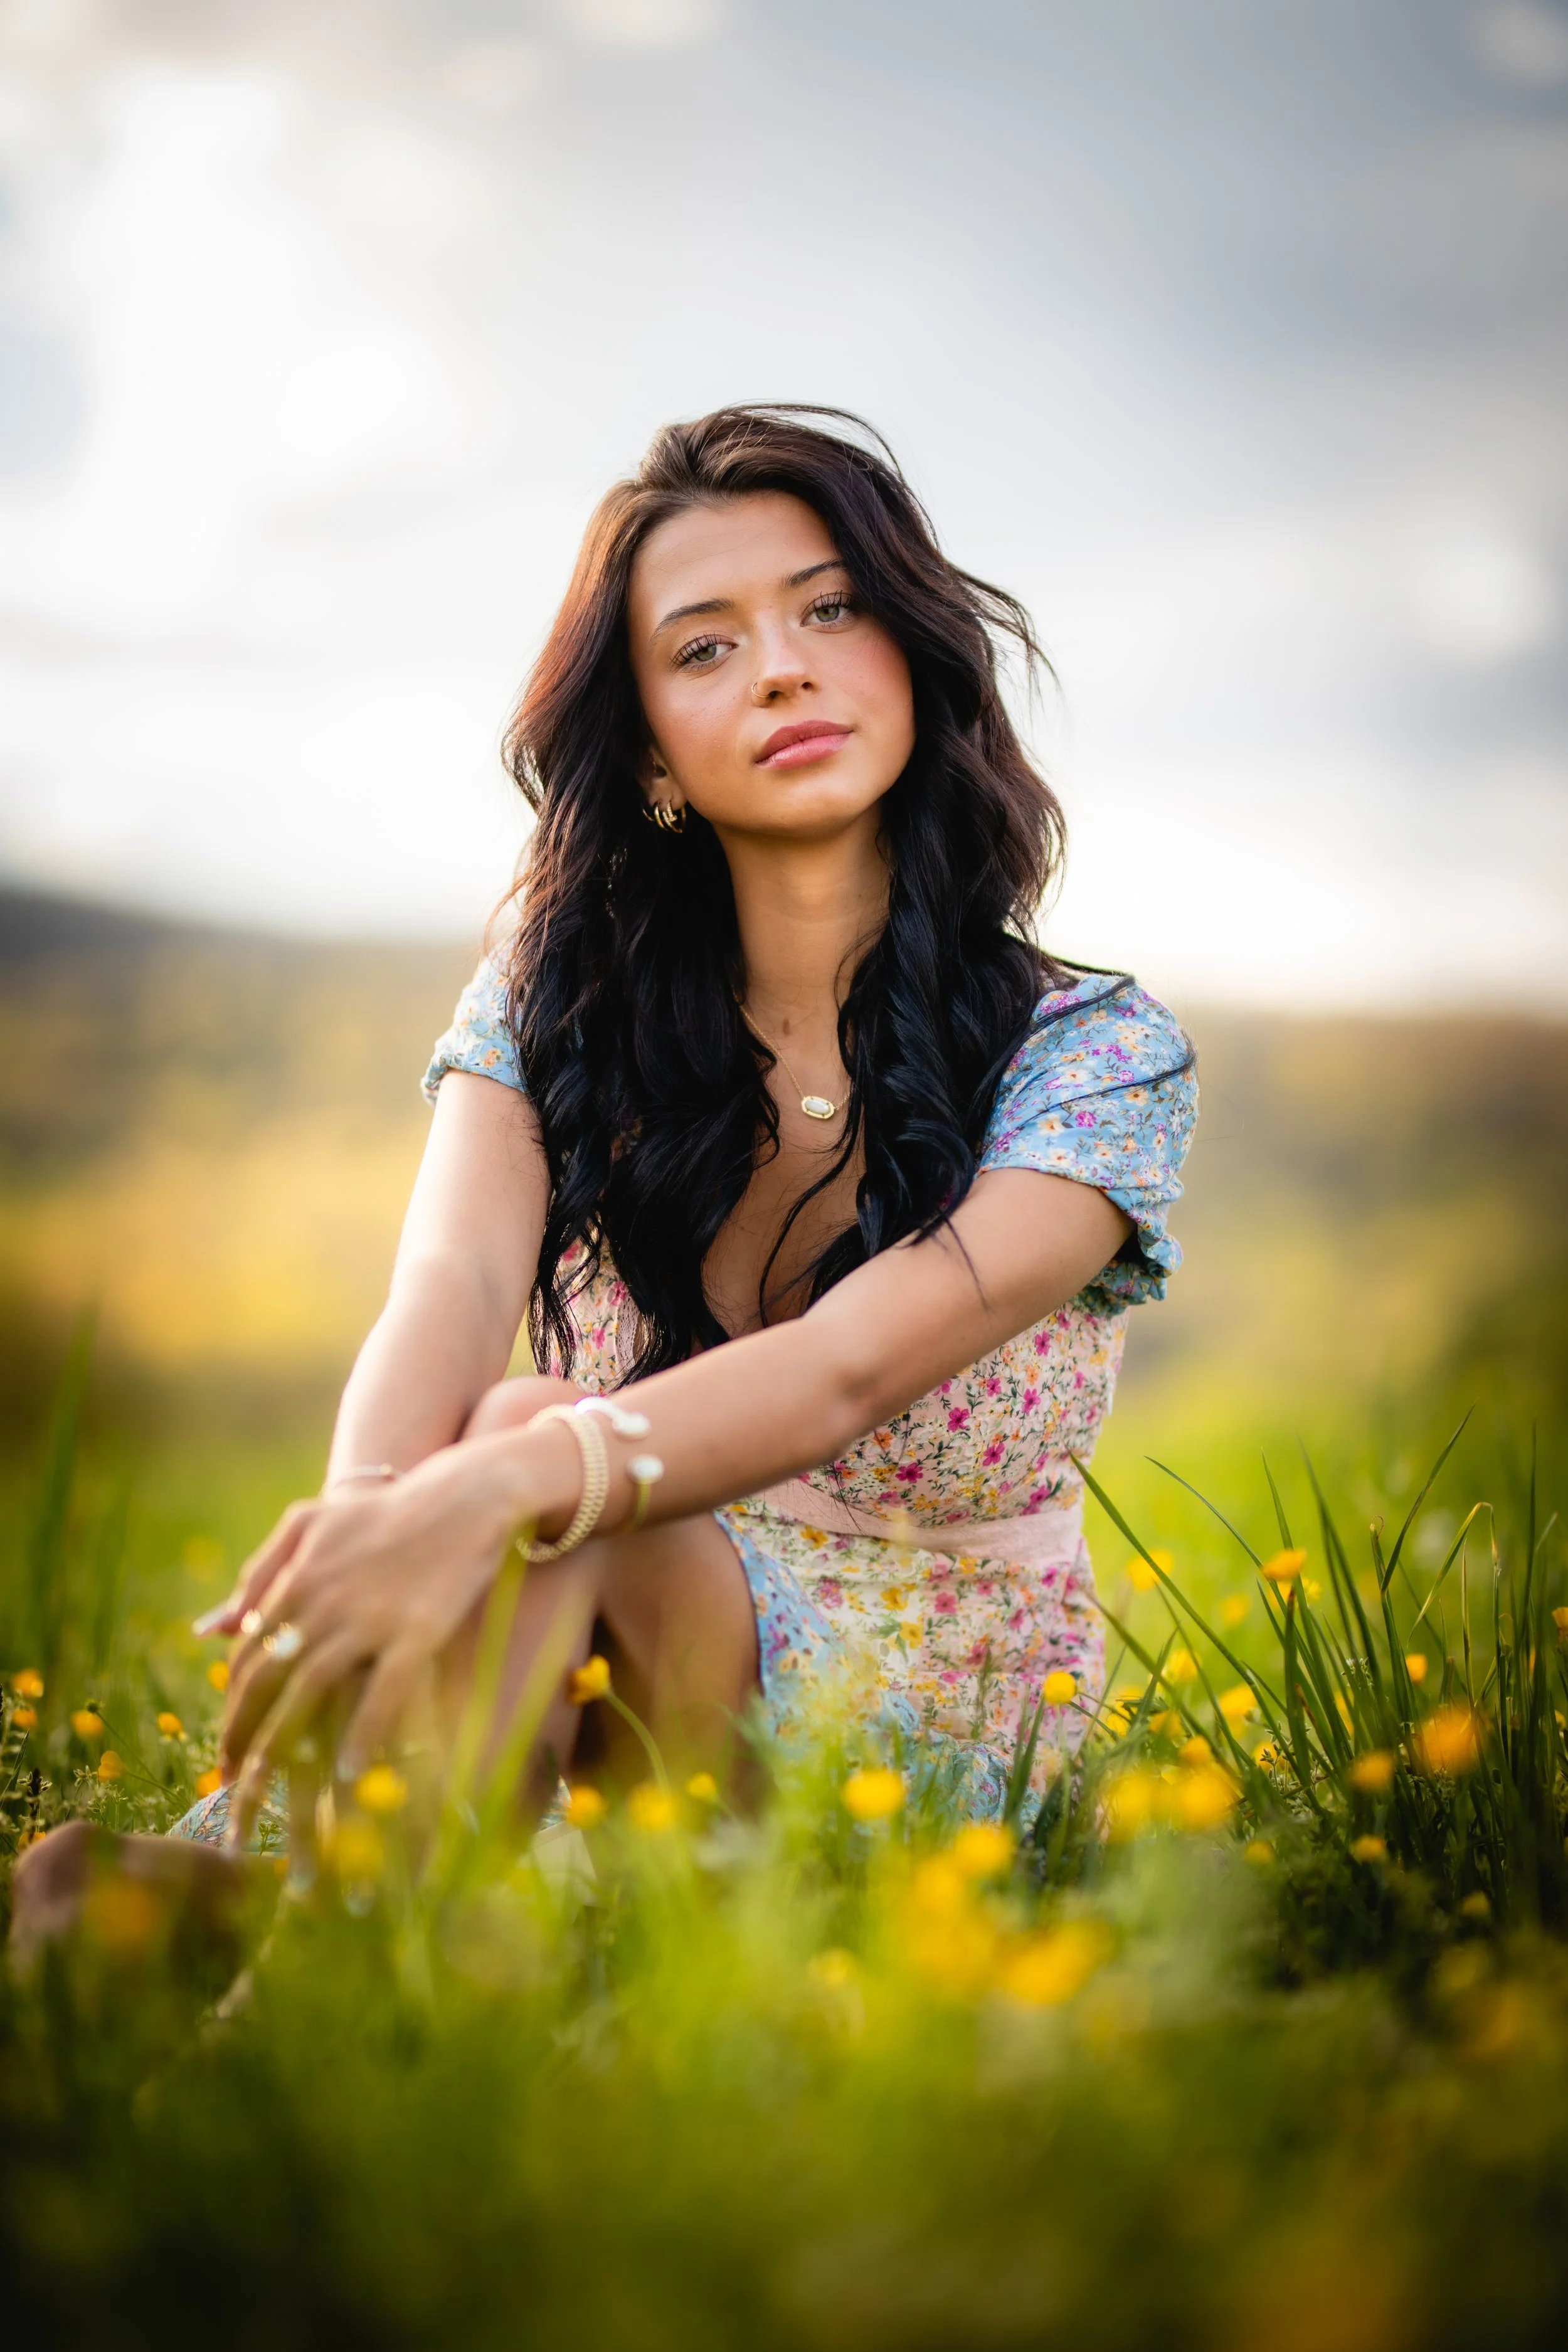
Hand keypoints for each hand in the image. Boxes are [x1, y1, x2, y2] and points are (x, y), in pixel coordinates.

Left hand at [207, 1432, 566, 1846]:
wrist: (465, 1495)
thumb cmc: (388, 1511)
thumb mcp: (313, 1524)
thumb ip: (262, 1570)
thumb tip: (213, 1627)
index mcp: (295, 1580)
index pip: (247, 1658)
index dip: (231, 1710)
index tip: (228, 1752)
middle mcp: (321, 1602)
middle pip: (266, 1684)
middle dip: (241, 1742)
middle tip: (231, 1791)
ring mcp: (368, 1619)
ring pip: (309, 1696)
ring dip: (284, 1753)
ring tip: (269, 1802)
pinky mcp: (417, 1633)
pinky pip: (382, 1696)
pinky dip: (363, 1738)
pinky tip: (351, 1775)